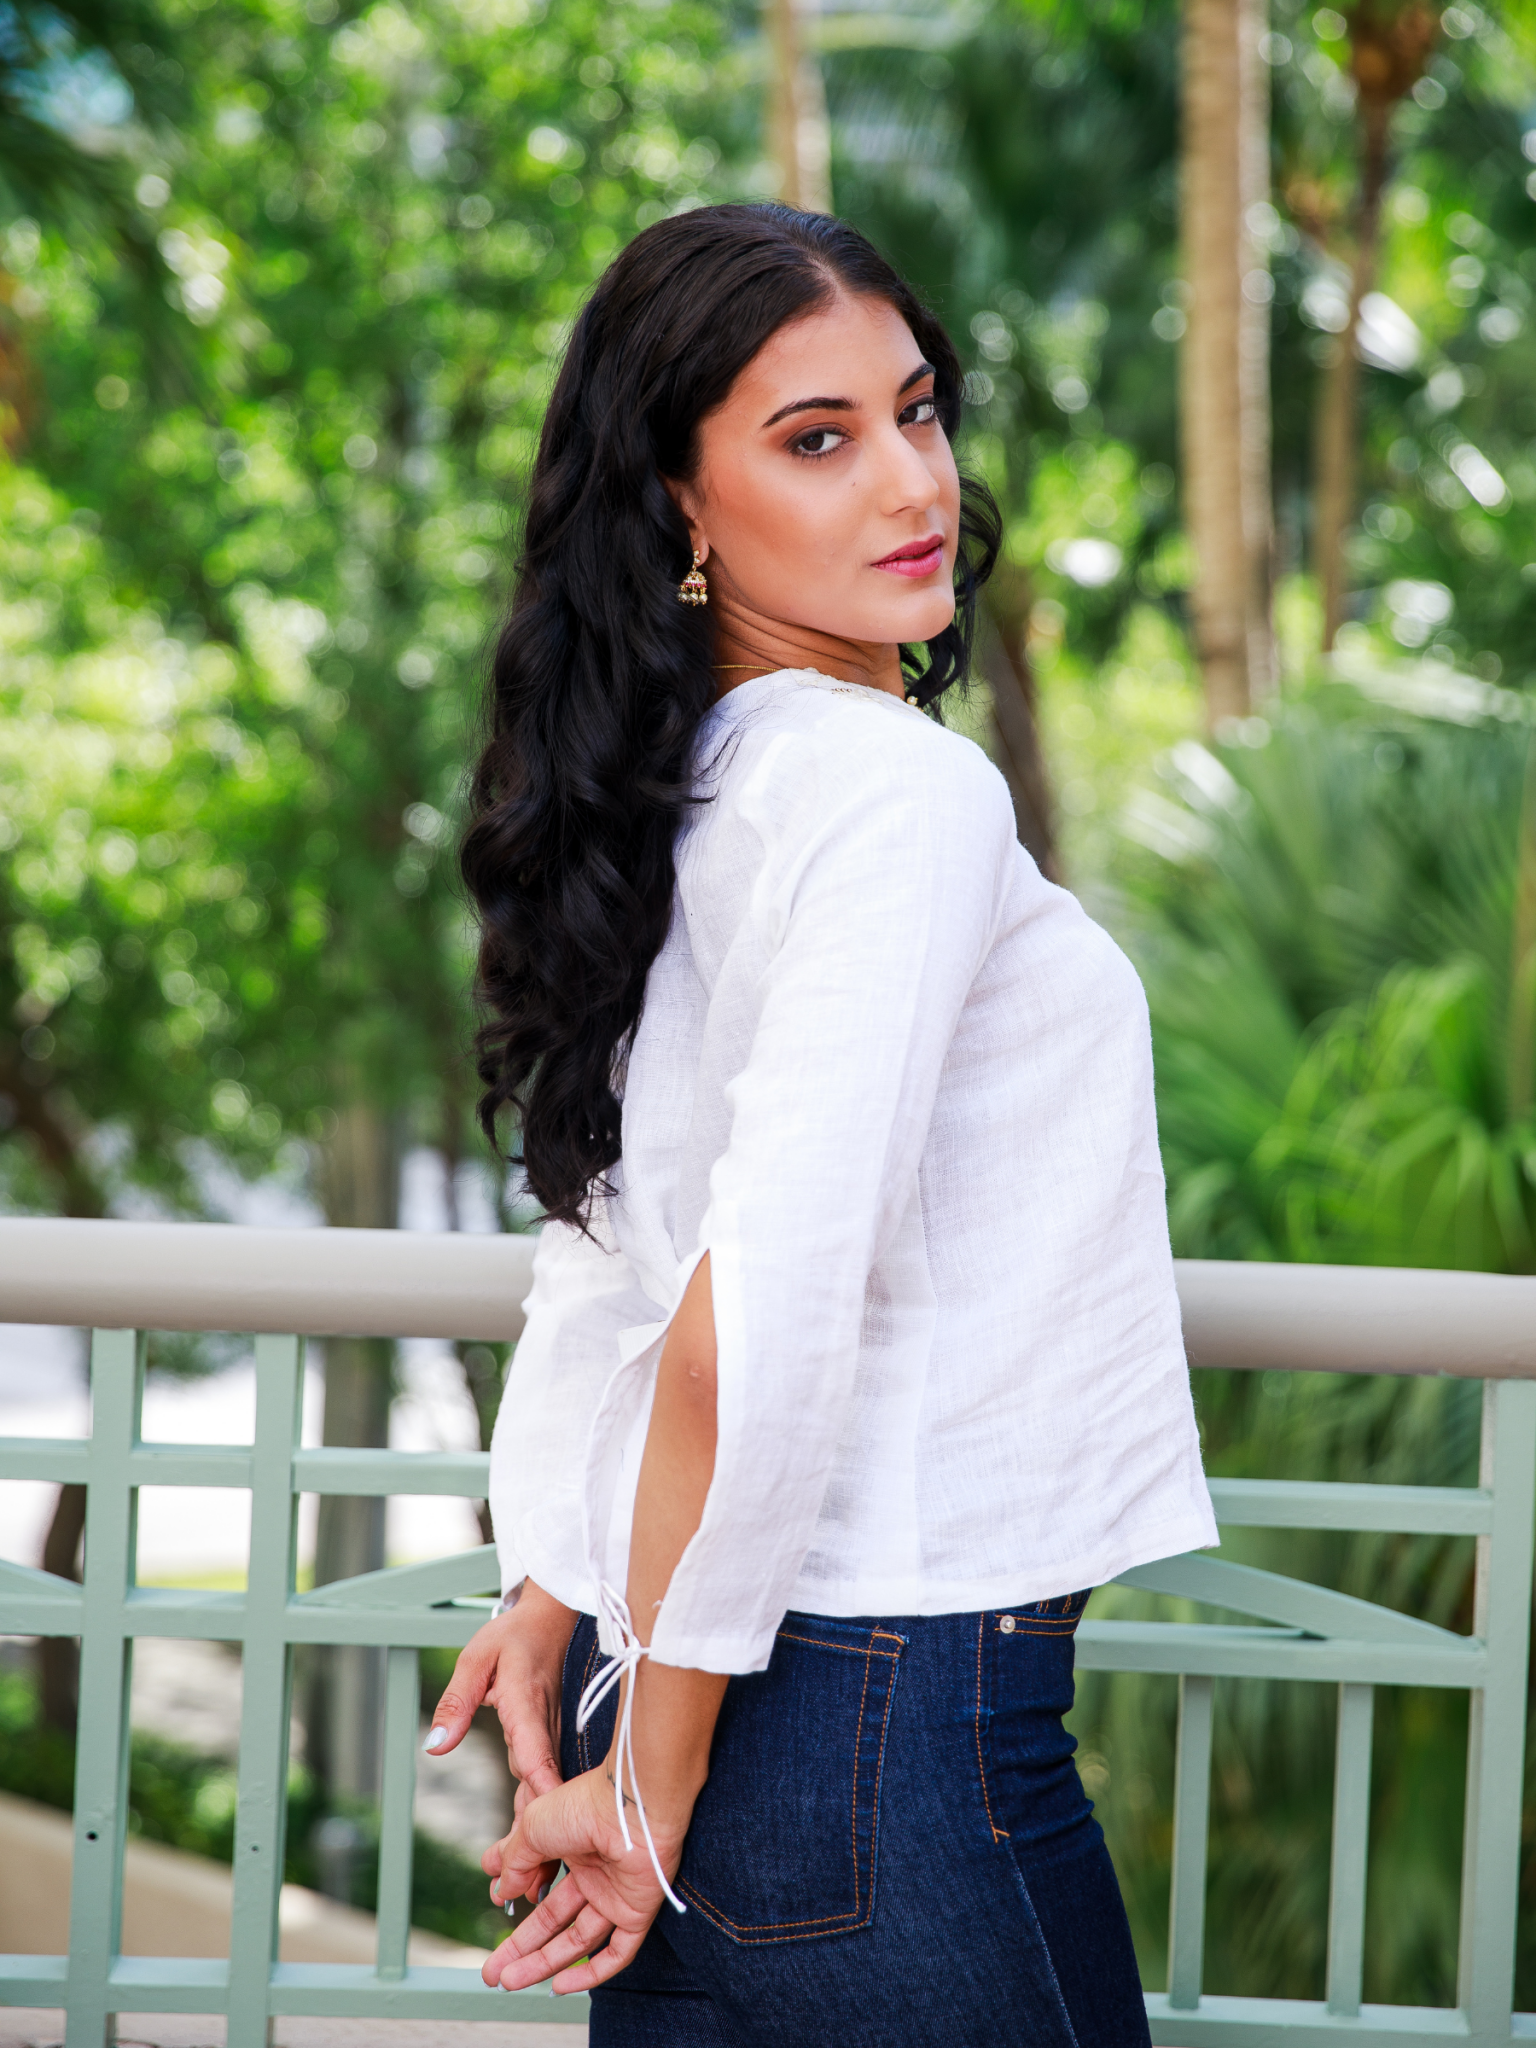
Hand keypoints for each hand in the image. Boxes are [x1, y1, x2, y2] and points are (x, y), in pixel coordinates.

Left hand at [424, 1582, 576, 1905]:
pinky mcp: (547, 1747)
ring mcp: (549, 1742)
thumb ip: (455, 1700)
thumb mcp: (474, 1659)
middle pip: (540, 1793)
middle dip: (536, 1842)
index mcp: (526, 1708)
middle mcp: (543, 1732)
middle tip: (521, 1891)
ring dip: (538, 1844)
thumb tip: (437, 1743)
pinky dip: (539, 1827)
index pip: (533, 1752)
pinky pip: (544, 1790)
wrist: (549, 1621)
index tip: (545, 1827)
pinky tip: (535, 1861)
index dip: (540, 1790)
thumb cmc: (511, 1637)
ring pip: (544, 1799)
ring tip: (523, 1894)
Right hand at [480, 1764, 688, 1994]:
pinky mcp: (637, 1913)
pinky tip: (560, 1985)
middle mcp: (595, 1874)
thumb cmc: (585, 1805)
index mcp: (572, 1848)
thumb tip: (503, 1890)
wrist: (632, 1806)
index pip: (541, 1885)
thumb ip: (516, 1862)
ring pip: (578, 1941)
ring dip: (543, 1963)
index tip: (497, 1910)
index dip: (518, 1901)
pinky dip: (590, 1973)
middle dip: (521, 1948)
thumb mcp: (533, 1828)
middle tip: (493, 1972)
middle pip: (554, 1921)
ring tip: (510, 1982)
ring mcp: (616, 1895)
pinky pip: (617, 1953)